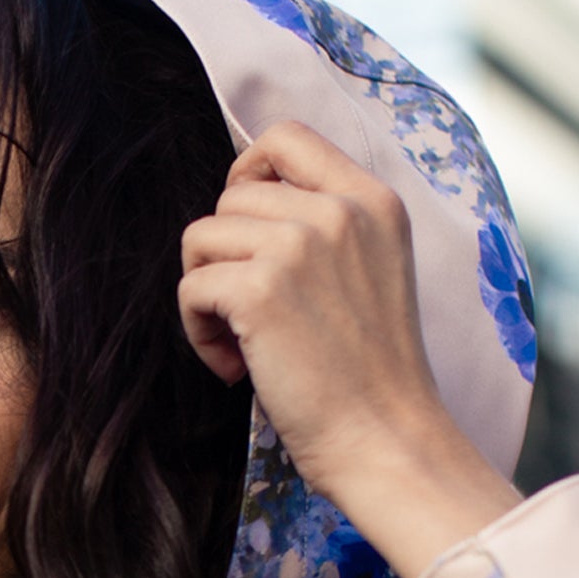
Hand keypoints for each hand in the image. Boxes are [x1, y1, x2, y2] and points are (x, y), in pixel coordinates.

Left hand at [179, 124, 518, 577]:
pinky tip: (234, 368)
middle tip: (249, 316)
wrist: (387, 440)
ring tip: (242, 345)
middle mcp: (338, 210)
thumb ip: (328, 228)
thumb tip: (242, 203)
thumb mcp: (374, 272)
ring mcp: (299, 245)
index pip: (285, 137)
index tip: (246, 235)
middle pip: (231, 196)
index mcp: (373, 200)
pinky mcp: (260, 290)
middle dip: (224, 255)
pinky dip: (198, 332)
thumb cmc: (372, 377)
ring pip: (201, 238)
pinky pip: (190, 287)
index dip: (245, 175)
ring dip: (206, 296)